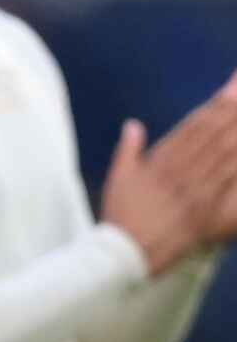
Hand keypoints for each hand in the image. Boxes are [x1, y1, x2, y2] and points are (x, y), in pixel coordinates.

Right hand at [102, 74, 236, 273]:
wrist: (124, 254)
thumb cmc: (120, 217)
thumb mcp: (117, 179)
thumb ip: (128, 150)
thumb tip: (133, 125)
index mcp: (159, 162)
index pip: (194, 126)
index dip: (217, 105)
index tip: (233, 87)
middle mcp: (180, 173)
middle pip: (215, 136)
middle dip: (235, 112)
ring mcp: (195, 194)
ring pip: (227, 157)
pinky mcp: (207, 216)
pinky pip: (231, 191)